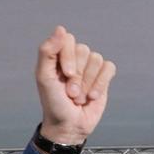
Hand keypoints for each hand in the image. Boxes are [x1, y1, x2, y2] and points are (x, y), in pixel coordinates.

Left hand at [35, 26, 115, 144]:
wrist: (68, 125)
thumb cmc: (53, 103)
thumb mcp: (44, 78)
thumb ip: (47, 52)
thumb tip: (61, 28)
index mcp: (58, 55)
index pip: (68, 40)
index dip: (69, 57)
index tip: (65, 75)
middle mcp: (74, 58)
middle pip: (83, 50)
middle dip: (77, 75)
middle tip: (70, 93)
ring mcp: (90, 66)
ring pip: (96, 60)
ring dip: (87, 83)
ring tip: (79, 97)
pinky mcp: (103, 76)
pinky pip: (108, 67)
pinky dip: (100, 83)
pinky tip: (92, 96)